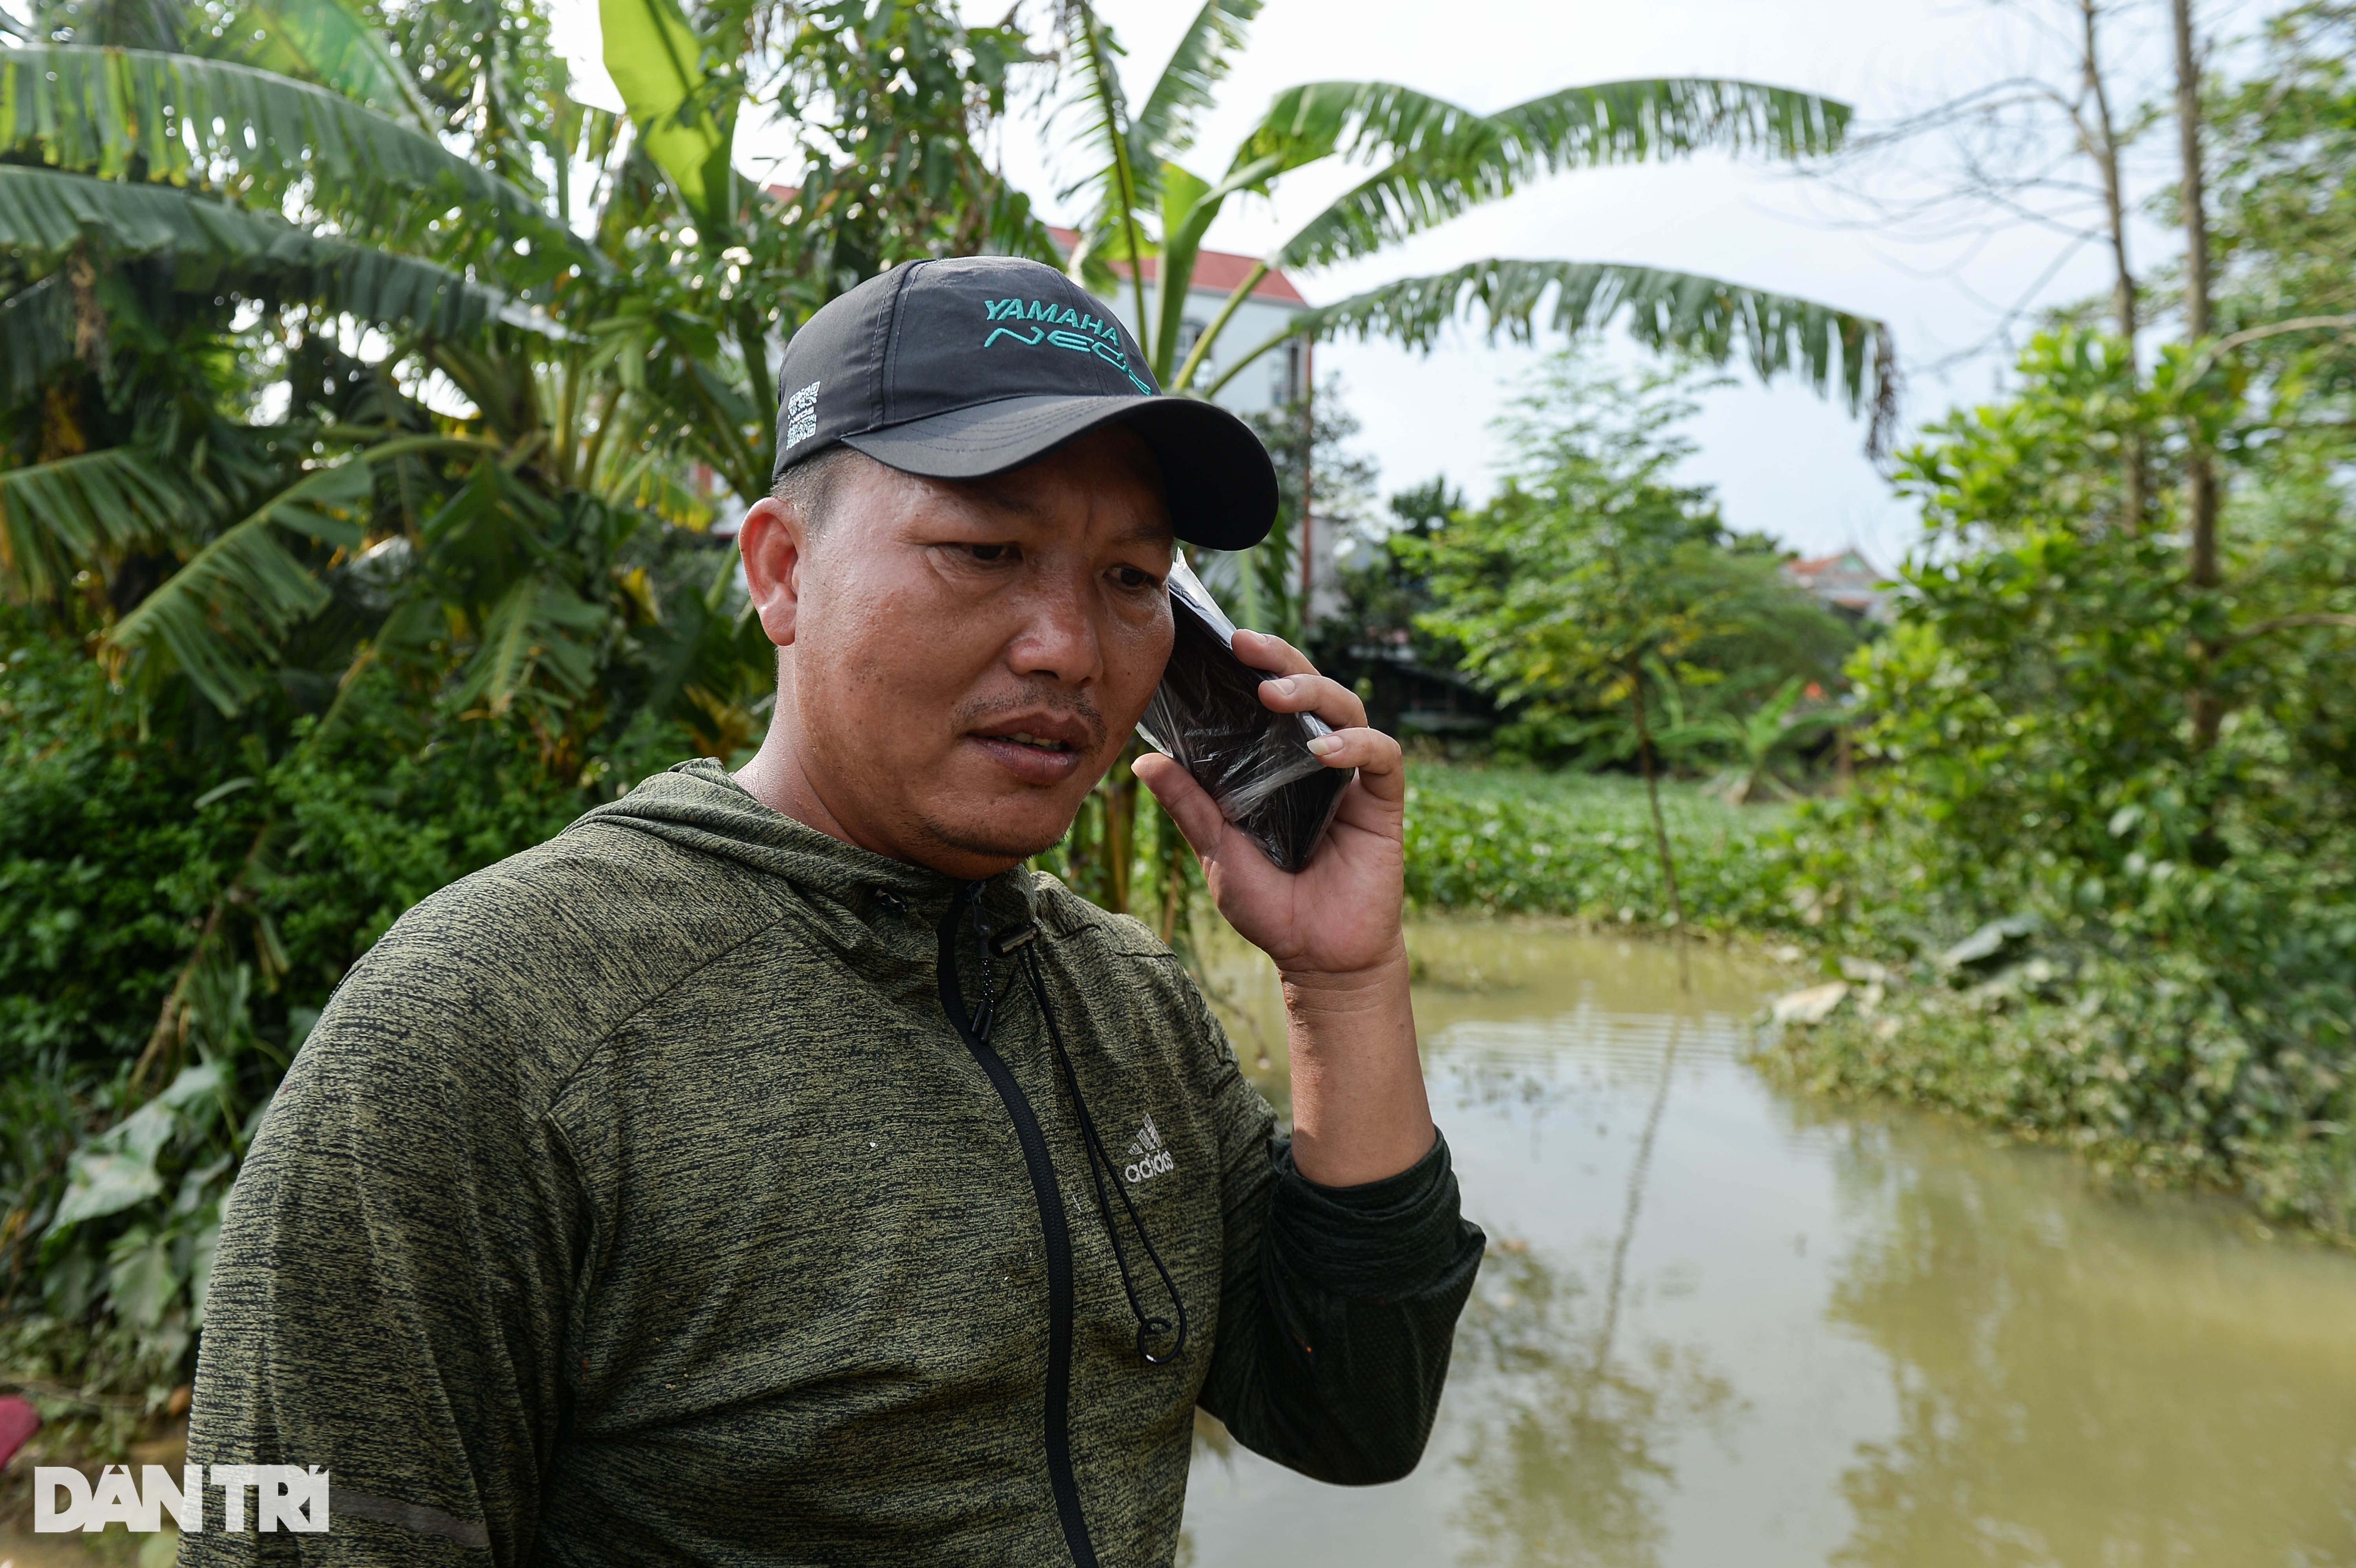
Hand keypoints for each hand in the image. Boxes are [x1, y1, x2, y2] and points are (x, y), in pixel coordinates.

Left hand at [1132, 630, 1404, 981]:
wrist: (1317, 959)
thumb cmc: (1271, 906)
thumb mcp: (1218, 852)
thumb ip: (1190, 806)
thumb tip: (1142, 762)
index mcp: (1275, 764)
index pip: (1267, 700)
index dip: (1249, 667)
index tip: (1218, 643)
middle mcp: (1315, 759)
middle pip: (1308, 688)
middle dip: (1279, 659)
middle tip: (1245, 645)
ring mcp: (1351, 777)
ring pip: (1345, 707)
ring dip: (1311, 692)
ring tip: (1274, 694)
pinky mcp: (1382, 800)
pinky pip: (1380, 756)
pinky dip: (1356, 744)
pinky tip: (1325, 749)